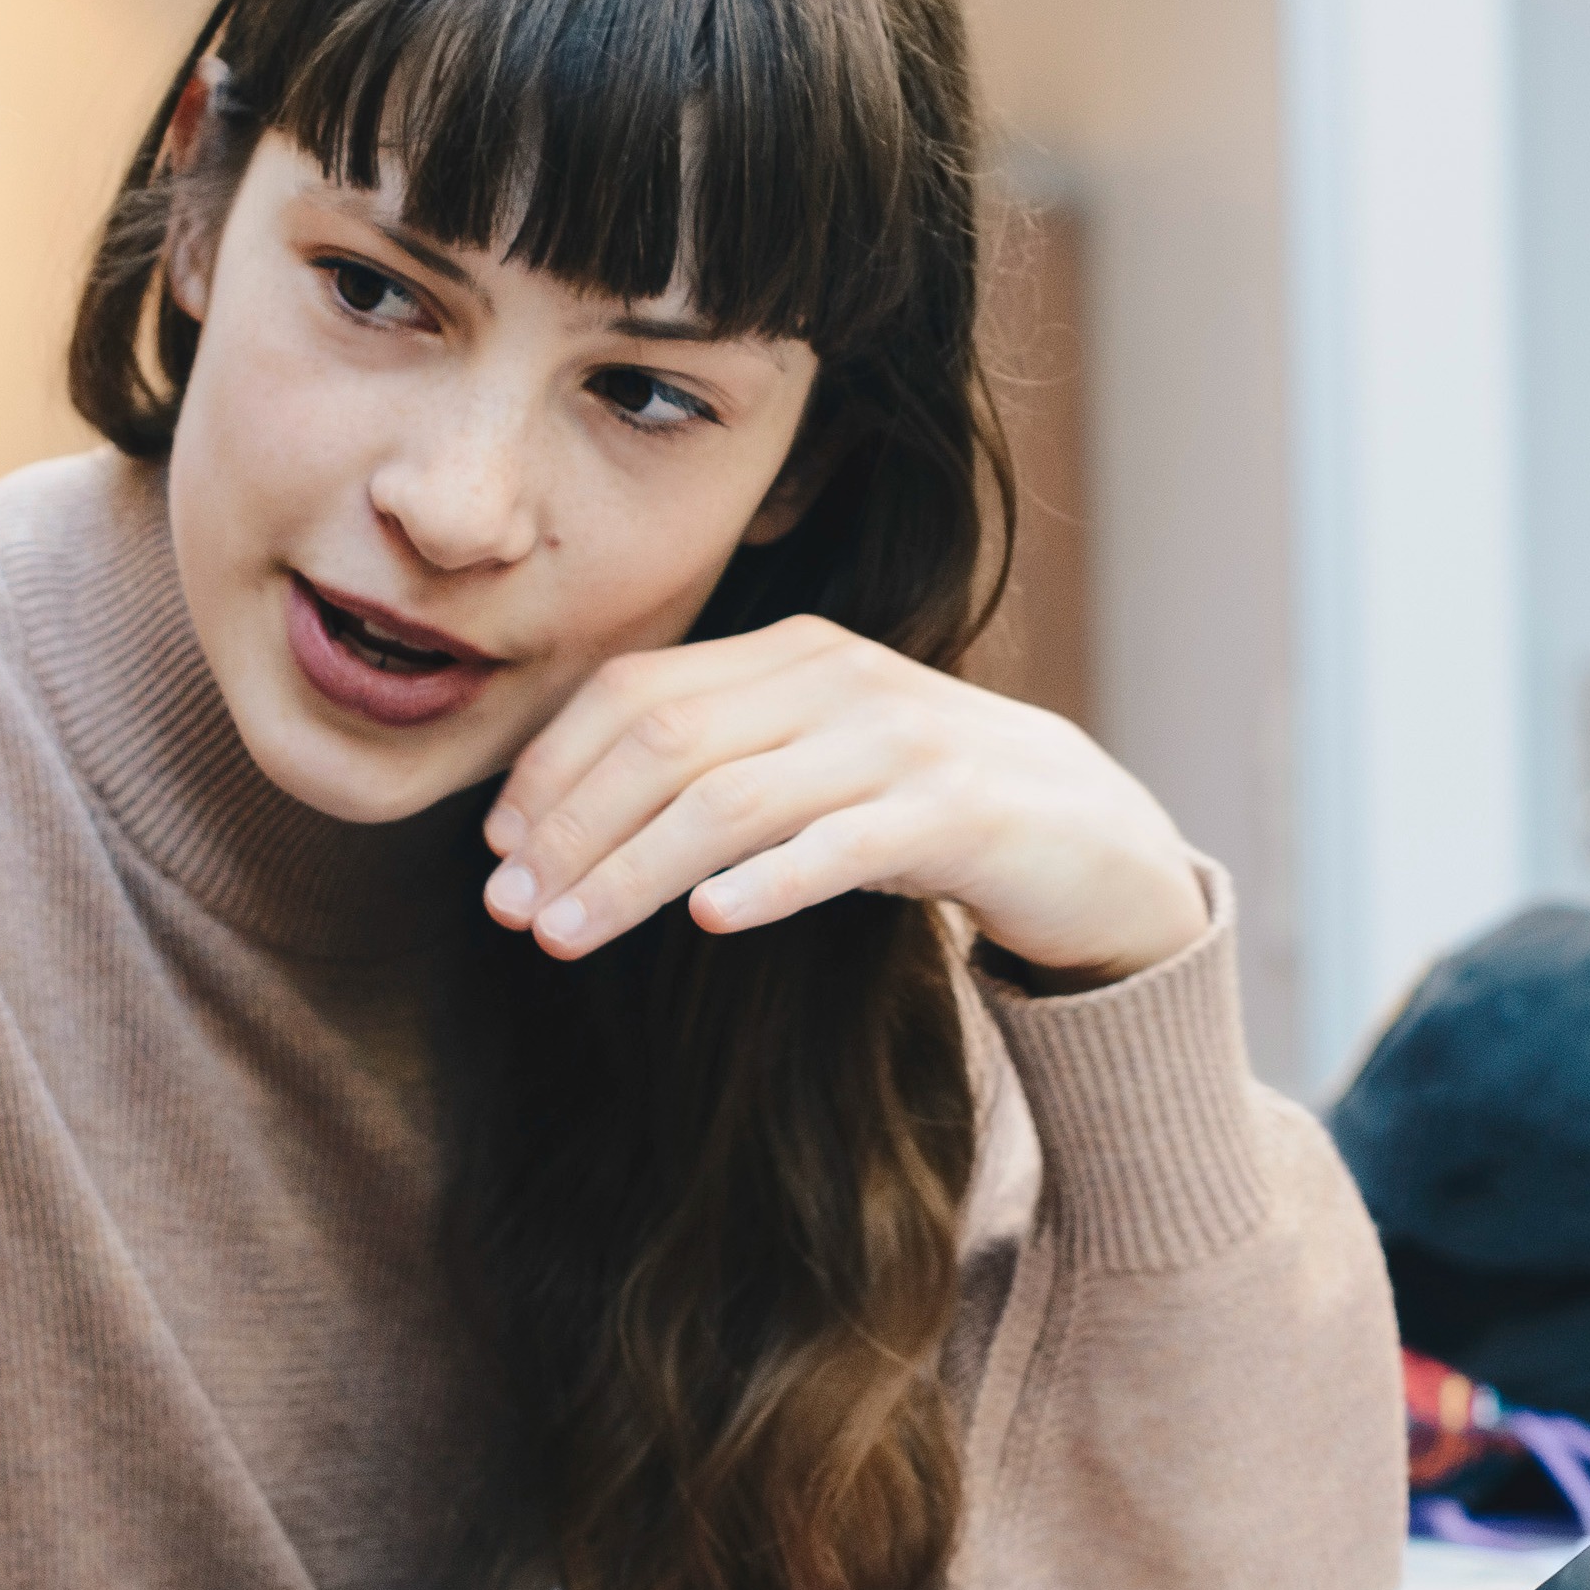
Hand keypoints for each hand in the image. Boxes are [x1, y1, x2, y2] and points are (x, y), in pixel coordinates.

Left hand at [482, 617, 1211, 989]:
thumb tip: (561, 819)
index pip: (636, 692)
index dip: (552, 771)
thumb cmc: (926, 811)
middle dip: (571, 828)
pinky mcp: (955, 816)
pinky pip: (841, 845)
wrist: (1094, 839)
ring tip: (567, 934)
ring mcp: (901, 744)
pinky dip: (767, 880)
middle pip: (665, 744)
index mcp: (794, 654)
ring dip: (632, 872)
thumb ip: (717, 762)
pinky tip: (709, 921)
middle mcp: (839, 680)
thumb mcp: (815, 764)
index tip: (496, 850)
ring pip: (730, 800)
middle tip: (511, 909)